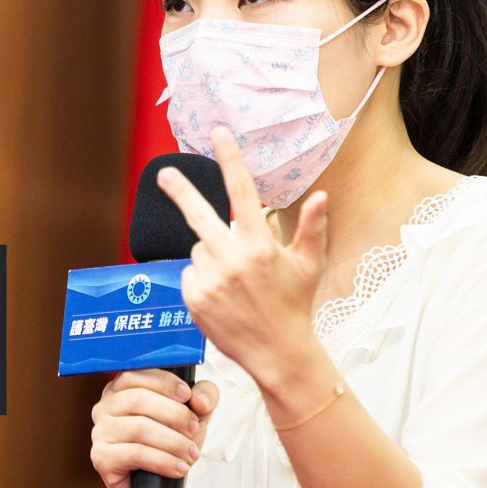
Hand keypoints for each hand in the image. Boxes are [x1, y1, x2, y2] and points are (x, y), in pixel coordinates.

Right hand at [90, 369, 219, 487]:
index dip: (164, 383)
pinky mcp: (101, 457)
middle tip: (194, 429)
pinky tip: (179, 468)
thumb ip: (205, 395)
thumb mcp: (195, 413)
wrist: (159, 484)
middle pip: (139, 399)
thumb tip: (199, 400)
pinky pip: (135, 454)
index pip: (137, 374)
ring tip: (191, 453)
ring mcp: (100, 431)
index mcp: (122, 387)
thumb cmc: (172, 440)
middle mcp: (105, 406)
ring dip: (173, 442)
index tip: (187, 395)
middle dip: (174, 414)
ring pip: (139, 428)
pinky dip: (163, 461)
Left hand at [156, 126, 329, 387]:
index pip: (242, 191)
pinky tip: (222, 297)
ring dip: (211, 256)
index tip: (218, 134)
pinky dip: (201, 279)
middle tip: (165, 173)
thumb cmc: (295, 306)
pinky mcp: (196, 298)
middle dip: (180, 191)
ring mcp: (212, 279)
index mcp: (260, 244)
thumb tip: (322, 195)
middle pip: (199, 214)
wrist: (278, 354)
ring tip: (235, 282)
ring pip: (199, 249)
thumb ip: (312, 228)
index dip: (229, 159)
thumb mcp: (308, 265)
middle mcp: (233, 258)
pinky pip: (190, 274)